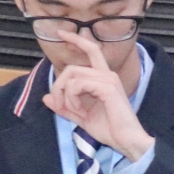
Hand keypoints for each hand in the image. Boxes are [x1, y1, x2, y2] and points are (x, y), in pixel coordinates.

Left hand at [43, 34, 152, 160]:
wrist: (126, 141)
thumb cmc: (109, 129)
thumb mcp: (81, 118)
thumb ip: (64, 107)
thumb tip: (46, 98)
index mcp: (103, 78)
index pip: (91, 50)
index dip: (76, 39)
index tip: (60, 32)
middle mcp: (107, 75)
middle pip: (72, 68)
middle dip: (58, 86)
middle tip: (59, 105)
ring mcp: (108, 80)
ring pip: (72, 76)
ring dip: (66, 95)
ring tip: (74, 110)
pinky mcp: (107, 88)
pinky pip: (78, 84)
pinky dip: (72, 98)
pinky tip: (80, 110)